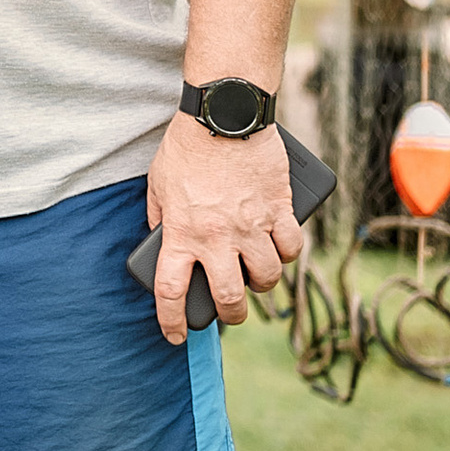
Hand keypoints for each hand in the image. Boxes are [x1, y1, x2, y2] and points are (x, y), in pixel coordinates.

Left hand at [145, 110, 300, 340]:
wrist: (224, 114)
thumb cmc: (186, 146)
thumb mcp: (157, 183)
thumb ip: (159, 216)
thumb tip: (160, 238)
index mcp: (181, 233)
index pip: (170, 292)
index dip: (172, 321)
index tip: (175, 336)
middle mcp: (217, 237)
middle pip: (229, 298)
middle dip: (231, 314)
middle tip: (231, 310)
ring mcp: (252, 226)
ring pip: (267, 278)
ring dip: (262, 284)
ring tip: (256, 276)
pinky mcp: (280, 209)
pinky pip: (292, 247)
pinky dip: (288, 254)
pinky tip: (281, 249)